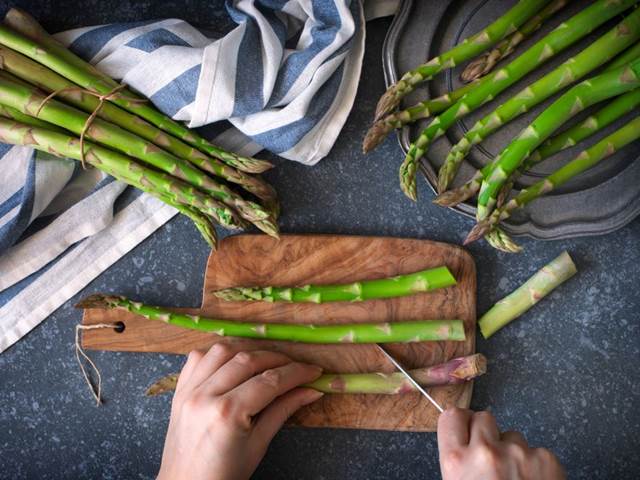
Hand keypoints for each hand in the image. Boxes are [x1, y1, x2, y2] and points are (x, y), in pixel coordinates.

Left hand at [157, 344, 323, 479]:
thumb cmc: (224, 474)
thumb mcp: (258, 445)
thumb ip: (283, 411)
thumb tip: (311, 391)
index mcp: (227, 414)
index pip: (270, 381)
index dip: (296, 373)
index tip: (314, 371)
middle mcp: (205, 395)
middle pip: (248, 360)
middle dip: (277, 359)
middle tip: (296, 367)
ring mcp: (188, 390)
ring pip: (222, 350)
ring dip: (248, 350)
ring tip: (268, 361)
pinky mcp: (179, 390)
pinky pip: (198, 358)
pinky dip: (219, 354)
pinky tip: (234, 362)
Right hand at [437, 408, 564, 479]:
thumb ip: (458, 466)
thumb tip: (463, 446)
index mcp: (456, 462)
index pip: (451, 416)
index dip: (461, 422)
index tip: (466, 429)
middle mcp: (484, 452)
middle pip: (483, 418)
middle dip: (488, 434)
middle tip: (493, 457)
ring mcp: (517, 453)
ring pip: (513, 435)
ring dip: (513, 451)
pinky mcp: (546, 459)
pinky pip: (537, 451)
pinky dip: (537, 465)